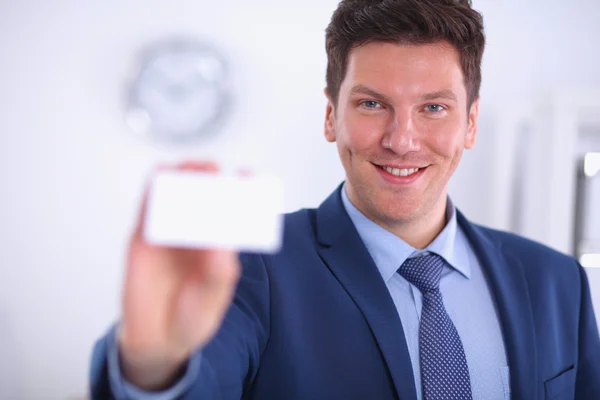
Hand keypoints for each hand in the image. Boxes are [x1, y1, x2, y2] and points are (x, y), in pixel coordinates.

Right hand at [117, 161, 240, 389]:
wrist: (157, 337)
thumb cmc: (192, 315)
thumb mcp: (213, 295)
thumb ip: (217, 269)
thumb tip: (222, 239)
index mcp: (221, 243)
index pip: (234, 209)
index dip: (242, 190)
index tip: (248, 177)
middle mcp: (197, 232)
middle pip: (204, 194)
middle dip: (209, 177)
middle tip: (213, 171)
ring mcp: (170, 231)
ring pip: (175, 194)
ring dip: (182, 175)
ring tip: (189, 169)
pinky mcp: (144, 236)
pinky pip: (148, 206)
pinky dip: (153, 188)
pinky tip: (160, 176)